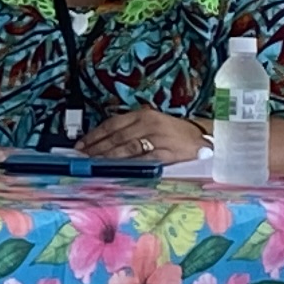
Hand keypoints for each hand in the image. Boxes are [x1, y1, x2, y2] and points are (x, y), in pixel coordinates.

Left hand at [79, 106, 207, 164]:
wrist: (202, 137)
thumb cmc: (173, 131)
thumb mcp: (151, 122)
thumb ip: (130, 128)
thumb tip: (104, 140)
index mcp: (142, 115)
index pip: (112, 124)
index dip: (94, 135)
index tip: (81, 144)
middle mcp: (148, 124)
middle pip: (116, 137)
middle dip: (96, 148)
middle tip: (83, 157)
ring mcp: (158, 138)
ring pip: (127, 148)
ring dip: (108, 157)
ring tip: (94, 163)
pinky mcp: (167, 152)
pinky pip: (144, 159)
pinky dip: (129, 164)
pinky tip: (117, 169)